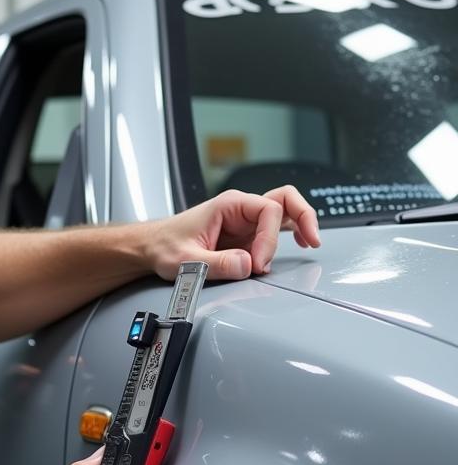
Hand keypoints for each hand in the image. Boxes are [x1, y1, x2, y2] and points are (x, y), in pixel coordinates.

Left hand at [146, 185, 320, 280]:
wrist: (152, 247)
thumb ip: (217, 263)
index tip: (258, 264)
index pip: (268, 211)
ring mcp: (245, 221)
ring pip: (285, 212)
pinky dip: (290, 233)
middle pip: (285, 200)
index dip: (269, 239)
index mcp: (229, 205)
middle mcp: (240, 208)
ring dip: (300, 224)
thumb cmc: (164, 246)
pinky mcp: (245, 235)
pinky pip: (275, 228)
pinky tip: (299, 243)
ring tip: (309, 243)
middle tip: (311, 240)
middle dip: (302, 217)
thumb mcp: (186, 260)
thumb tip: (246, 265)